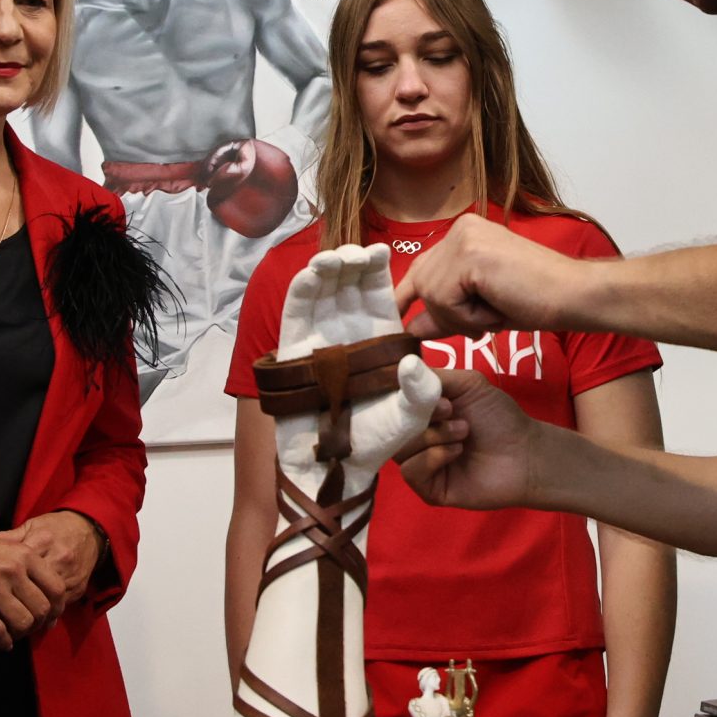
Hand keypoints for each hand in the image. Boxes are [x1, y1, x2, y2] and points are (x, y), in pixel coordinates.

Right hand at [0, 527, 58, 649]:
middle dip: (38, 624)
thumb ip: (26, 565)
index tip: (50, 618)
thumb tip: (49, 594)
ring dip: (20, 634)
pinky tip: (1, 642)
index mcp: (24, 554)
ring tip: (14, 634)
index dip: (57, 608)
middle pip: (42, 609)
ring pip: (23, 623)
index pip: (56, 588)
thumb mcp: (4, 546)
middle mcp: (12, 570)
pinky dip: (3, 643)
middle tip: (29, 628)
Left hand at [4, 510, 104, 612]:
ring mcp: (70, 574)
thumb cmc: (55, 528)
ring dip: (34, 614)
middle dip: (20, 604)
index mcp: (42, 541)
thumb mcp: (31, 527)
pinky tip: (37, 622)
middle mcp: (58, 557)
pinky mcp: (79, 586)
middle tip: (3, 617)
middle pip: (36, 588)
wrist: (89, 530)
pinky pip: (62, 605)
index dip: (5, 583)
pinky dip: (49, 614)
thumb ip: (7, 536)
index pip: (20, 566)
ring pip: (49, 601)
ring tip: (19, 625)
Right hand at [270, 245, 441, 475]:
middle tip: (360, 254)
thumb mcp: (411, 415)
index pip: (378, 291)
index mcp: (380, 334)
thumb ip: (421, 392)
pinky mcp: (294, 347)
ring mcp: (320, 334)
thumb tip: (413, 362)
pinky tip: (312, 274)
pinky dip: (302, 289)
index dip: (377, 268)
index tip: (382, 252)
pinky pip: (297, 311)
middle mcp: (349, 328)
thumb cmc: (377, 438)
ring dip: (327, 268)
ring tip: (337, 259)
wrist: (339, 464)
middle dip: (353, 262)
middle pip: (349, 282)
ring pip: (322, 289)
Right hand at [393, 368, 543, 511]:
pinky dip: (432, 457)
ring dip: (433, 436)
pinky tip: (457, 452)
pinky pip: (410, 471)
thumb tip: (403, 365)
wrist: (525, 453)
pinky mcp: (429, 488)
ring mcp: (422, 463)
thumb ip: (433, 377)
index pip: (391, 404)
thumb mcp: (468, 384)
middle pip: (390, 426)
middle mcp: (417, 437)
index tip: (421, 389)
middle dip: (419, 415)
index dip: (400, 395)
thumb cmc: (499, 418)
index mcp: (422, 413)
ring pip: (400, 449)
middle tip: (450, 409)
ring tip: (463, 432)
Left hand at [394, 213, 585, 338]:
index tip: (400, 320)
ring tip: (497, 311)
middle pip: (422, 284)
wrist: (573, 295)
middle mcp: (459, 229)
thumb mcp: (480, 310)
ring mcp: (463, 239)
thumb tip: (411, 328)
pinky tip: (497, 308)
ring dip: (461, 319)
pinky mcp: (469, 255)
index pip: (423, 269)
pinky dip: (468, 318)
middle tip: (485, 321)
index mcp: (464, 235)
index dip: (409, 297)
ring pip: (432, 295)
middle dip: (447, 315)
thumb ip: (445, 315)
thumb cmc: (536, 300)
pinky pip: (446, 301)